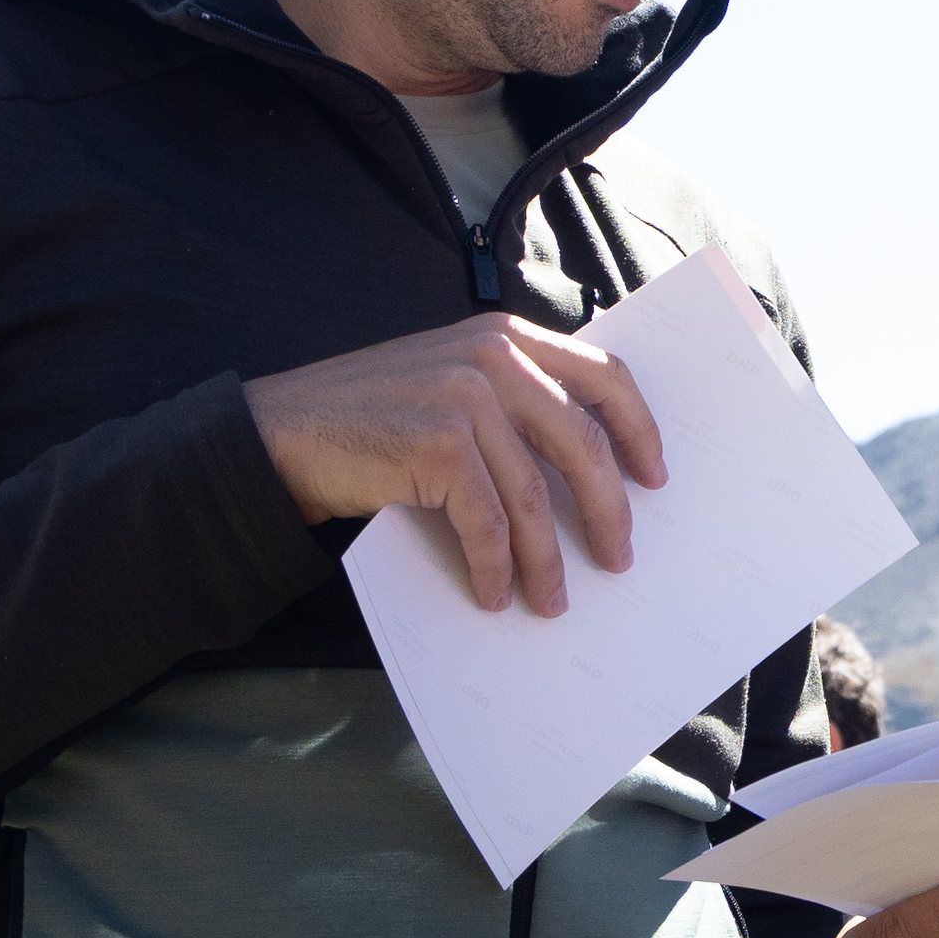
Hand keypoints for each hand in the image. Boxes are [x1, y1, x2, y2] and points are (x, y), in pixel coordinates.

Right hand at [244, 315, 665, 615]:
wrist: (284, 433)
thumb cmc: (372, 418)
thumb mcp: (450, 382)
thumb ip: (511, 400)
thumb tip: (585, 474)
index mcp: (507, 337)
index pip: (603, 375)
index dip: (638, 430)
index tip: (654, 478)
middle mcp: (493, 358)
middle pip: (582, 443)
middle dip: (608, 510)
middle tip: (619, 558)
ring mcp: (464, 399)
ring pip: (534, 495)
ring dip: (548, 559)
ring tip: (552, 600)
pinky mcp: (436, 446)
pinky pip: (487, 523)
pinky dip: (497, 567)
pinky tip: (494, 594)